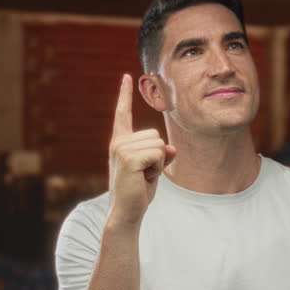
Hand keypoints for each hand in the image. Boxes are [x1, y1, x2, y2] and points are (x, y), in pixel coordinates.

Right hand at [108, 73, 175, 226]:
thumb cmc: (139, 191)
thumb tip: (171, 149)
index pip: (122, 114)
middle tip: (144, 173)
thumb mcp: (153, 169)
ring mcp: (121, 149)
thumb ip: (161, 155)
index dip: (125, 95)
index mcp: (121, 142)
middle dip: (158, 156)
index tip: (127, 77)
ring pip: (159, 145)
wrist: (127, 212)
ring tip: (143, 176)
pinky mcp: (128, 158)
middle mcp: (118, 142)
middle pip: (155, 135)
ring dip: (158, 164)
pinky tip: (144, 179)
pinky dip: (157, 168)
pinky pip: (158, 154)